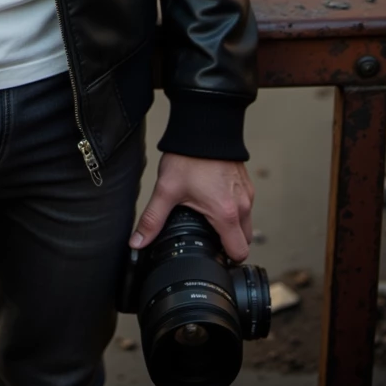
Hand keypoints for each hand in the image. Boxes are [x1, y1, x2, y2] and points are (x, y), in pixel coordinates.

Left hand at [129, 153, 254, 261]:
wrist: (204, 125)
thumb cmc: (189, 157)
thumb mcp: (166, 190)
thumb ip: (152, 219)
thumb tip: (138, 241)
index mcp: (226, 214)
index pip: (238, 253)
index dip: (226, 259)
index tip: (211, 256)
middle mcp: (242, 205)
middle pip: (244, 240)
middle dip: (229, 245)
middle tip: (208, 240)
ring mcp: (246, 193)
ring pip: (246, 222)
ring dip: (232, 226)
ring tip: (209, 219)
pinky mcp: (246, 182)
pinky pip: (245, 205)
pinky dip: (234, 209)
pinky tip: (214, 200)